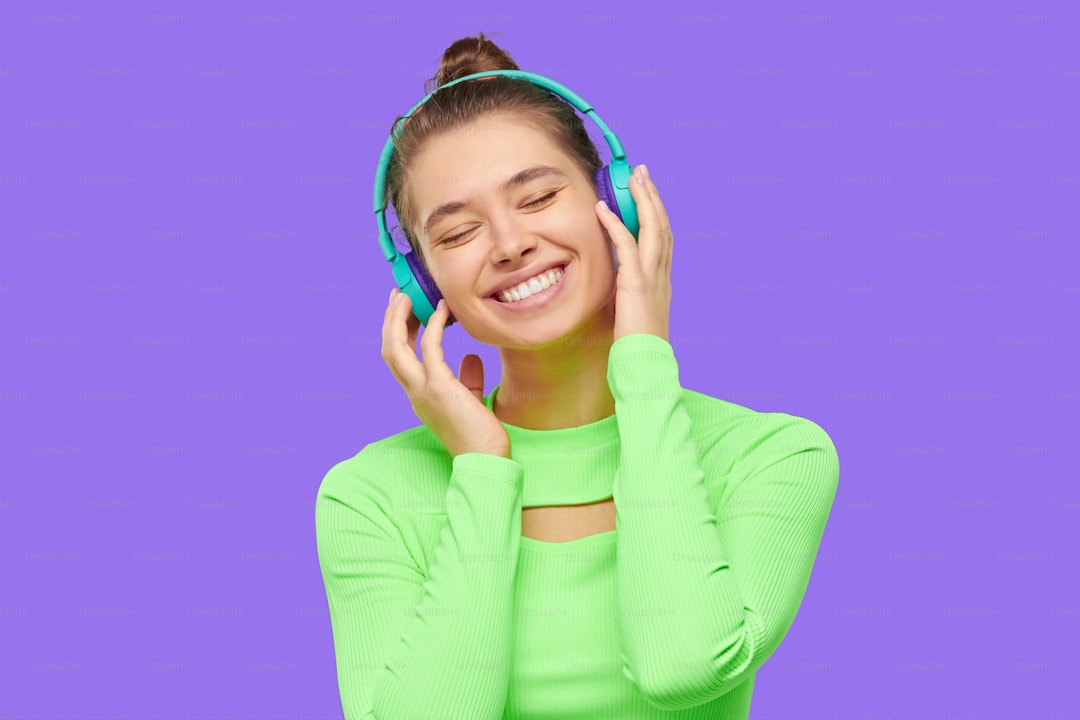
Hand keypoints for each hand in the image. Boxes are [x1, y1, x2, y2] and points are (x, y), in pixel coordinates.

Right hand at [382, 290, 510, 458]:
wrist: (485, 458)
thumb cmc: (480, 433)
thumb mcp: (470, 400)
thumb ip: (467, 378)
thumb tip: (471, 357)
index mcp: (418, 395)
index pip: (399, 359)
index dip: (398, 332)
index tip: (405, 310)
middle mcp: (413, 392)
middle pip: (389, 349)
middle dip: (390, 320)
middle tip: (398, 295)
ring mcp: (422, 390)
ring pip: (396, 347)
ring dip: (399, 318)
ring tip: (407, 295)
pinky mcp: (438, 387)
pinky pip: (430, 348)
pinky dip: (433, 325)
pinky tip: (443, 310)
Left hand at [594, 163, 671, 342]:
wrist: (646, 366)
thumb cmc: (637, 349)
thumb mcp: (633, 316)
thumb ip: (627, 298)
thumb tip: (615, 292)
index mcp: (662, 282)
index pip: (663, 239)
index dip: (656, 213)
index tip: (647, 193)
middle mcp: (662, 275)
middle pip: (662, 225)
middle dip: (652, 196)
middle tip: (642, 172)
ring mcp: (652, 278)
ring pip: (652, 228)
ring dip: (641, 199)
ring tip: (632, 177)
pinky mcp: (636, 284)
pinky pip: (626, 246)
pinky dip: (615, 224)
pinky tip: (603, 208)